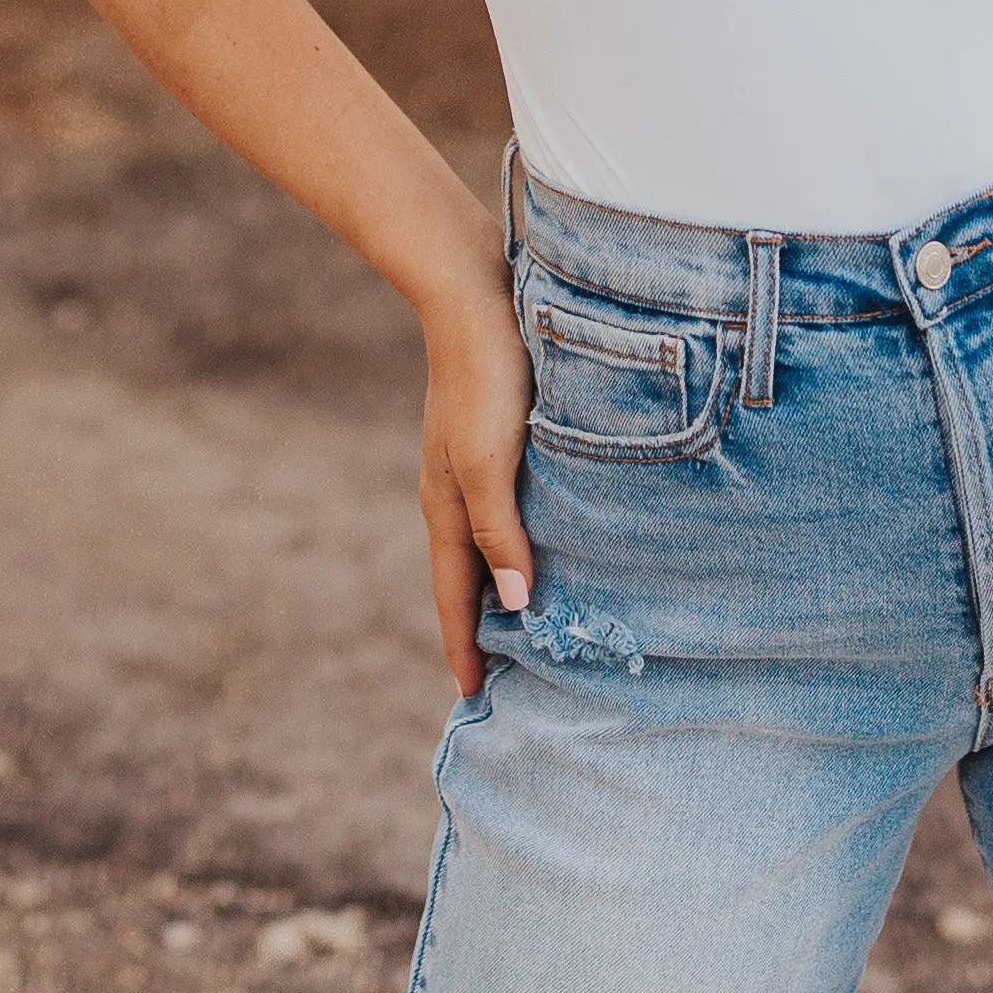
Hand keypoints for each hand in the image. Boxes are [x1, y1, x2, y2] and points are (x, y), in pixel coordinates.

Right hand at [416, 266, 534, 697]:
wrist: (474, 294)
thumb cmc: (485, 377)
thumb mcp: (489, 459)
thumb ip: (500, 532)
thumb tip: (514, 605)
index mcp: (447, 507)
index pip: (454, 596)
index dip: (465, 647)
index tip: (475, 698)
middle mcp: (456, 494)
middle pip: (467, 578)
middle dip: (482, 628)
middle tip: (508, 678)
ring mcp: (472, 466)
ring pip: (487, 545)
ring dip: (502, 587)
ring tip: (530, 623)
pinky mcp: (495, 440)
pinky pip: (504, 512)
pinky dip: (517, 544)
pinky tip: (545, 543)